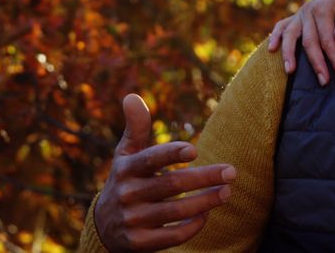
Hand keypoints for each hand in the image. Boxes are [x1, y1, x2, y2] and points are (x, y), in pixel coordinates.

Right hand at [94, 94, 235, 251]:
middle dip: (204, 178)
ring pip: (175, 212)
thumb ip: (135, 128)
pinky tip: (207, 215)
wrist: (103, 227)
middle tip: (231, 172)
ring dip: (205, 202)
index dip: (171, 154)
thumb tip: (132, 96)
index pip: (150, 160)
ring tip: (227, 192)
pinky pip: (171, 236)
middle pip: (171, 185)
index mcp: (126, 169)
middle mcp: (127, 194)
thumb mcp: (126, 155)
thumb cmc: (125, 181)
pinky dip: (192, 227)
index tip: (194, 150)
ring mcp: (132, 220)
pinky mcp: (138, 243)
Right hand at [267, 0, 334, 85]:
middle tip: (324, 82)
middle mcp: (308, 11)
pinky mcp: (296, 16)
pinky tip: (271, 50)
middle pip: (309, 42)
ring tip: (290, 72)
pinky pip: (281, 26)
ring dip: (289, 54)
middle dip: (316, 63)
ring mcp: (300, 14)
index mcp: (324, 9)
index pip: (328, 39)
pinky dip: (274, 37)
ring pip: (290, 36)